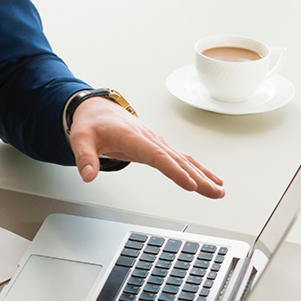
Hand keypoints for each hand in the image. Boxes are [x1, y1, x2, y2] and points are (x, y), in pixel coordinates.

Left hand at [69, 97, 224, 197]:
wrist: (97, 109)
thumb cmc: (91, 123)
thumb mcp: (81, 138)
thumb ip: (85, 157)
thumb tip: (87, 175)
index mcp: (132, 136)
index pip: (156, 156)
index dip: (174, 170)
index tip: (190, 184)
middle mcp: (149, 138)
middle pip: (176, 160)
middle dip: (198, 177)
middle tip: (215, 192)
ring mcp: (156, 141)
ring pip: (183, 159)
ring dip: (203, 175)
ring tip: (219, 191)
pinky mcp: (158, 146)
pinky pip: (181, 158)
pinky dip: (198, 169)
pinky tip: (212, 180)